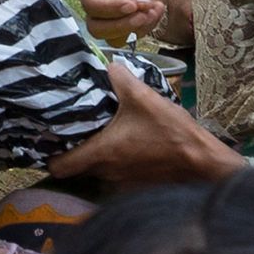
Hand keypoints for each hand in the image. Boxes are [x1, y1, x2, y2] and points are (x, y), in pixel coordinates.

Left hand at [46, 59, 242, 189]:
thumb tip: (106, 64)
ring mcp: (122, 184)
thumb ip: (120, 78)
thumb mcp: (144, 97)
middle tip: (74, 130)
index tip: (50, 140)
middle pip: (77, 168)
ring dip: (95, 159)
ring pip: (97, 174)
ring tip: (98, 136)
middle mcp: (107, 173)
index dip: (50, 155)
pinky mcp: (137, 188)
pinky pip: (116, 179)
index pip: (59, 167)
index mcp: (101, 153)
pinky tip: (123, 148)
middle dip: (73, 152)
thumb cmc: (171, 131)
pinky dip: (115, 167)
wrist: (204, 162)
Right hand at [78, 0, 186, 35]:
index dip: (110, 9)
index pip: (90, 4)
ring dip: (137, 28)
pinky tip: (159, 6)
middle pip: (97, 27)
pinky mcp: (134, 18)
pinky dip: (150, 25)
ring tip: (154, 9)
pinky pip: (137, 33)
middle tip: (142, 15)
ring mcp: (117, 12)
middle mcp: (100, 0)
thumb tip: (137, 5)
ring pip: (115, 37)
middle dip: (121, 25)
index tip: (131, 4)